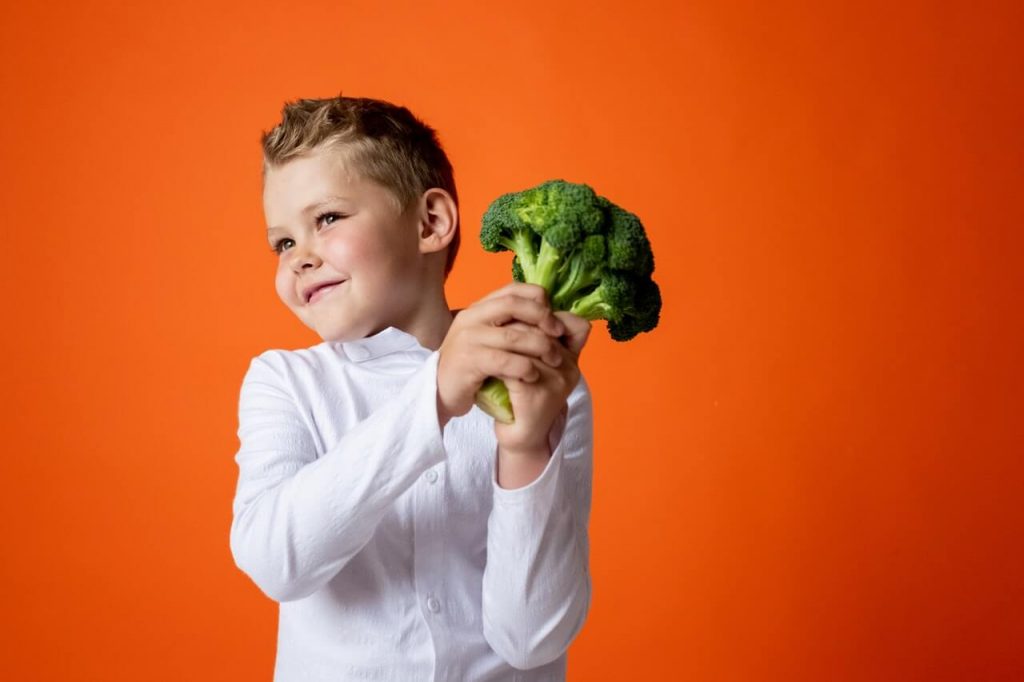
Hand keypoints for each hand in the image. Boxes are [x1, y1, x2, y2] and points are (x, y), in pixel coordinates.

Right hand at [437, 283, 565, 425]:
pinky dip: (524, 368)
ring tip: (555, 360)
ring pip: (513, 335)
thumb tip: (554, 320)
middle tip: (559, 334)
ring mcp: (468, 339)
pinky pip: (504, 361)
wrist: (441, 393)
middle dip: (542, 317)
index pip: (512, 289)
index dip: (538, 299)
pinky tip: (533, 376)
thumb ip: (513, 327)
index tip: (554, 318)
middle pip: (513, 304)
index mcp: (478, 308)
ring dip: (541, 347)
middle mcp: (471, 318)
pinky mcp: (468, 362)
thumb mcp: (491, 341)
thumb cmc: (473, 367)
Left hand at [493, 311, 590, 456]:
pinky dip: (499, 361)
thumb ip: (540, 340)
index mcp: (573, 358)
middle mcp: (570, 368)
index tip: (520, 318)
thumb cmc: (526, 396)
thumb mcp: (539, 365)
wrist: (522, 436)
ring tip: (491, 341)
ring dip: (504, 340)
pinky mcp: (537, 396)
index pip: (574, 323)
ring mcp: (555, 382)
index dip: (547, 315)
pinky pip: (515, 366)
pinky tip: (488, 361)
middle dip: (516, 323)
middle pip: (543, 328)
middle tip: (496, 327)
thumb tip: (531, 304)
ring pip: (528, 343)